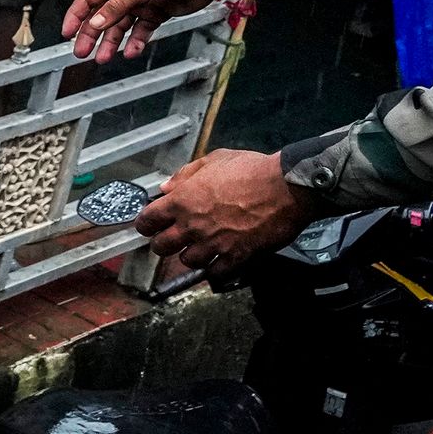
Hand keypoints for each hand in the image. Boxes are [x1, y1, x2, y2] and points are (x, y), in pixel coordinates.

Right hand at [63, 0, 229, 60]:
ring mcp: (141, 5)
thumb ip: (115, 7)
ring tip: (103, 58)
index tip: (67, 33)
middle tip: (82, 52)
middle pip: (102, 17)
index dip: (75, 15)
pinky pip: (141, 32)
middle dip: (90, 35)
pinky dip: (135, 42)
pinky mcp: (156, 14)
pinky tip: (131, 52)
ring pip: (120, 27)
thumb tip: (95, 23)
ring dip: (111, 43)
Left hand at [134, 150, 304, 274]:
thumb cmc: (251, 170)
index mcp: (182, 201)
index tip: (151, 225)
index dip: (146, 224)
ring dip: (191, 255)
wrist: (285, 188)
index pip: (147, 221)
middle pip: (161, 247)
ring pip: (186, 261)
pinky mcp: (233, 259)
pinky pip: (214, 273)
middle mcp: (192, 226)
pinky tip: (220, 260)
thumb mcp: (214, 160)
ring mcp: (212, 245)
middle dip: (164, 243)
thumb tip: (165, 187)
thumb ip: (185, 174)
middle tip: (174, 239)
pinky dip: (214, 269)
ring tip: (202, 248)